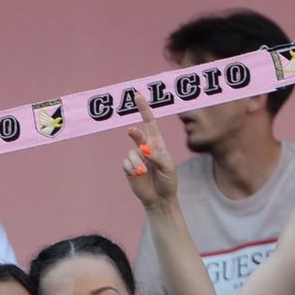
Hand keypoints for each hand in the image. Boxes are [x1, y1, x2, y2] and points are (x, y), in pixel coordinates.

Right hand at [122, 92, 177, 208]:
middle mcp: (145, 148)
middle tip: (131, 131)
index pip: (149, 122)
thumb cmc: (168, 181)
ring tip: (144, 173)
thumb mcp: (168, 168)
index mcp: (157, 144)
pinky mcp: (129, 167)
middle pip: (136, 134)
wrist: (160, 199)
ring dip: (137, 163)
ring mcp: (136, 157)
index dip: (144, 108)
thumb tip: (144, 149)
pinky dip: (132, 169)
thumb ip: (157, 156)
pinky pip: (126, 163)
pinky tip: (138, 175)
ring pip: (131, 153)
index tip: (137, 95)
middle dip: (134, 133)